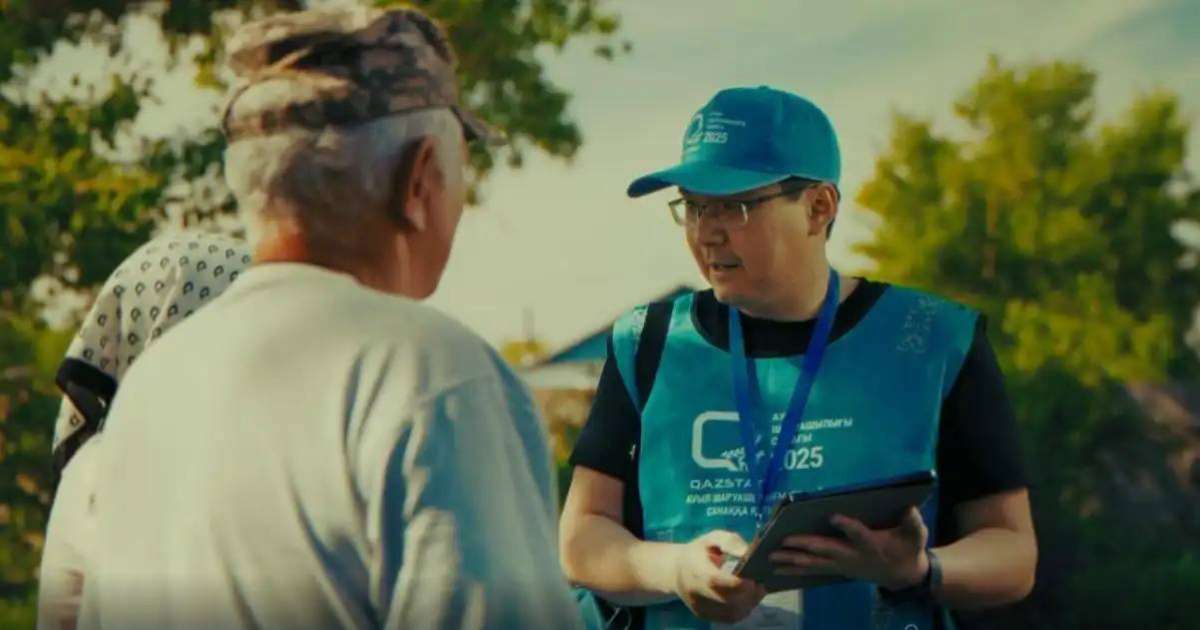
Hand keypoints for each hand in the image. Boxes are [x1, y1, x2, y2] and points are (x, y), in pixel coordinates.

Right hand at [672, 530, 766, 623]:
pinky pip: (729, 618)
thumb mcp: (712, 538)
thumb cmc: (699, 551)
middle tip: (761, 583)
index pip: (715, 581)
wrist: (675, 570)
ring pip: (731, 613)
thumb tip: (748, 552)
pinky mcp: (704, 615)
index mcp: (695, 569)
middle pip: (725, 600)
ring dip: (749, 603)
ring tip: (757, 590)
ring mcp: (699, 607)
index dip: (736, 583)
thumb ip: (731, 542)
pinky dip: (743, 609)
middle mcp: (695, 592)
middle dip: (748, 594)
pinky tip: (748, 598)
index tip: (753, 578)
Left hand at [769, 507, 929, 590]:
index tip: (834, 516)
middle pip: (827, 550)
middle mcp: (853, 556)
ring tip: (771, 557)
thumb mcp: (916, 534)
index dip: (848, 527)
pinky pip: (813, 570)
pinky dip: (794, 569)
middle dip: (806, 545)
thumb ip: (913, 522)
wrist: (903, 576)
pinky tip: (776, 568)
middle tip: (785, 539)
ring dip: (792, 560)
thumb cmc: (908, 548)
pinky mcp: (836, 569)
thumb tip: (909, 507)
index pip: (860, 535)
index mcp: (873, 545)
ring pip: (815, 563)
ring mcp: (843, 565)